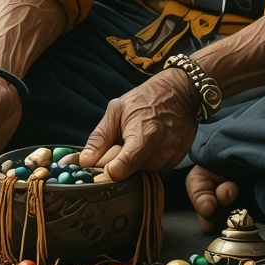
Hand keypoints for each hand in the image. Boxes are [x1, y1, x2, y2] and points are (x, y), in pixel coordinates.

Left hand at [80, 69, 198, 180]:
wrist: (180, 92)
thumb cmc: (146, 98)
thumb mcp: (117, 110)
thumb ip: (100, 138)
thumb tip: (84, 161)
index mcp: (146, 135)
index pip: (122, 169)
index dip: (106, 172)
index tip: (98, 170)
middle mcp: (161, 151)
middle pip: (129, 172)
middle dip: (118, 162)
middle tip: (120, 142)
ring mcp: (171, 158)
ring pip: (140, 172)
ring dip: (133, 161)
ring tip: (136, 138)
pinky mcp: (176, 162)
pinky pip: (152, 168)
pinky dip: (146, 159)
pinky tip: (148, 143)